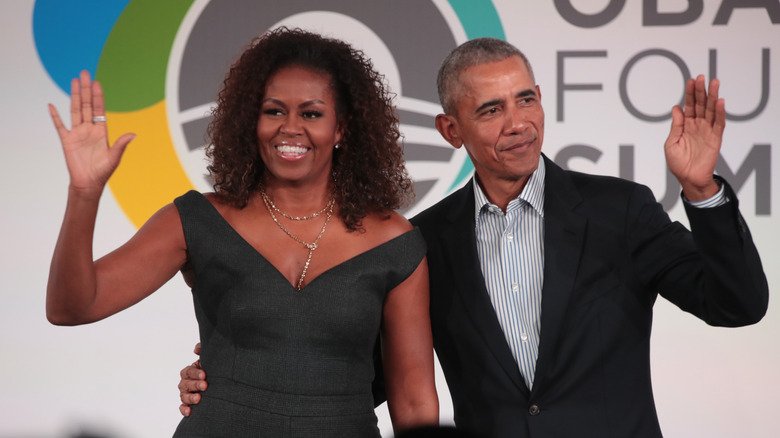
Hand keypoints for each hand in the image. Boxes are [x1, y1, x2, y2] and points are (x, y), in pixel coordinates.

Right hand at [49, 70, 134, 192]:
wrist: (89, 183)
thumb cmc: (103, 172)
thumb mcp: (114, 157)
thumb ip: (121, 145)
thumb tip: (133, 134)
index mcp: (101, 131)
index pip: (99, 109)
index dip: (98, 96)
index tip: (96, 83)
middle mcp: (89, 129)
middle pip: (87, 105)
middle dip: (86, 90)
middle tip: (84, 73)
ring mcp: (77, 133)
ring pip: (75, 110)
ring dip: (75, 96)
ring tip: (74, 81)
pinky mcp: (67, 140)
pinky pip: (60, 126)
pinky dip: (55, 116)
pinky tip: (51, 105)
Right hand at [178, 343, 205, 416]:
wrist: (220, 383)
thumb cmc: (212, 370)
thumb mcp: (210, 359)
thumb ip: (203, 350)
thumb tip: (196, 349)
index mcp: (189, 371)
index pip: (188, 371)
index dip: (195, 373)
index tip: (204, 374)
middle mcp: (185, 383)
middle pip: (185, 384)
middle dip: (195, 385)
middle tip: (205, 385)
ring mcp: (186, 394)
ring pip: (183, 396)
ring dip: (190, 398)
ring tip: (199, 398)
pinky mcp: (188, 404)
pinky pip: (183, 407)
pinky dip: (184, 410)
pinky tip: (190, 412)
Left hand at [664, 74, 724, 200]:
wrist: (688, 179)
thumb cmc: (678, 163)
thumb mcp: (671, 143)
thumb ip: (675, 126)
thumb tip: (676, 108)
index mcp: (685, 125)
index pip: (689, 105)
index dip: (690, 93)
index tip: (690, 81)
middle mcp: (697, 125)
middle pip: (701, 104)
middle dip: (701, 91)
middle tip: (701, 77)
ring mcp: (707, 131)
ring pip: (711, 110)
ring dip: (713, 96)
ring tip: (714, 83)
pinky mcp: (715, 138)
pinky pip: (719, 123)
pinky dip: (720, 112)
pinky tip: (720, 101)